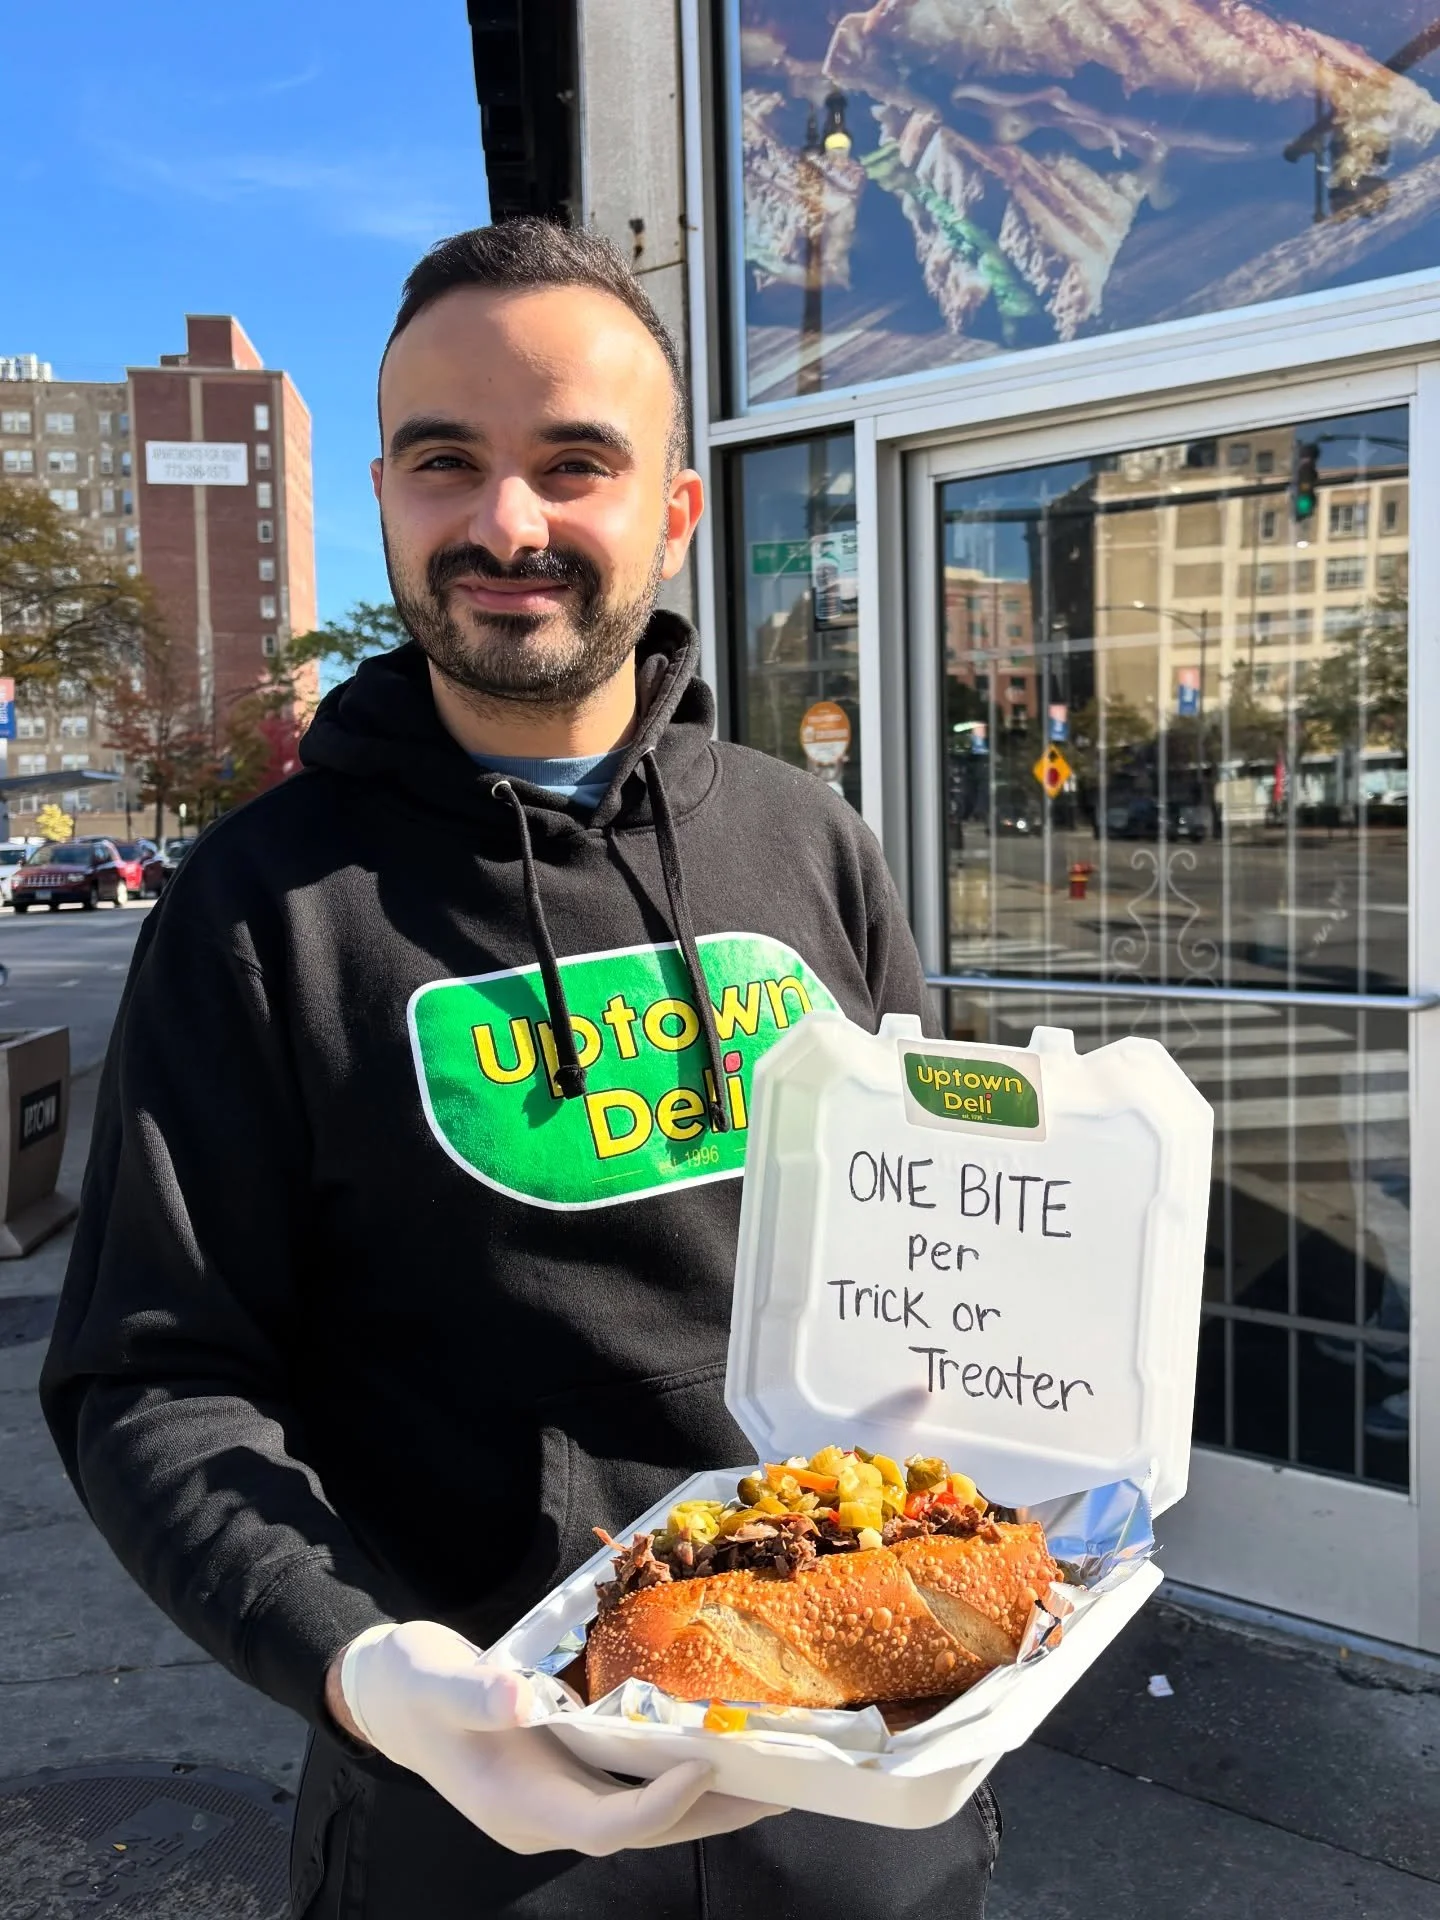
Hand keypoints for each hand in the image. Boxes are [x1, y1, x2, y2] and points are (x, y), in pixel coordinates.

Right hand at [333, 1620, 782, 1856]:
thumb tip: (518, 1699)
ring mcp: (557, 1800)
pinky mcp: (566, 1775)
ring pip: (645, 1812)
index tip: (708, 1762)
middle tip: (784, 1787)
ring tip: (772, 1771)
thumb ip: (476, 1694)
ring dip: (707, 1798)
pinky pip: (632, 1783)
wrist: (388, 1696)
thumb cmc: (410, 1687)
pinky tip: (713, 1742)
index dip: (660, 1803)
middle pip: (644, 1831)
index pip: (606, 1825)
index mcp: (519, 1807)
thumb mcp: (435, 1682)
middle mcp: (547, 1817)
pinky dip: (674, 1768)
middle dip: (714, 1814)